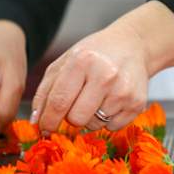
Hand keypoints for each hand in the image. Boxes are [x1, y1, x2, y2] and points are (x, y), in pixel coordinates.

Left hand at [32, 0, 173, 132]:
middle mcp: (105, 75)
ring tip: (96, 96)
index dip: (48, 120)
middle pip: (76, 119)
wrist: (132, 45)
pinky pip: (112, 128)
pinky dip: (107, 119)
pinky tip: (111, 100)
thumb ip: (46, 90)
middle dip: (70, 117)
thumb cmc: (94, 54)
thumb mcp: (65, 63)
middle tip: (76, 103)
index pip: (59, 102)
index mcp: (82, 61)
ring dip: (89, 117)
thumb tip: (37, 121)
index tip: (44, 128)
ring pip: (94, 125)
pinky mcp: (137, 103)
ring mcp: (123, 91)